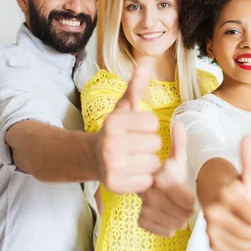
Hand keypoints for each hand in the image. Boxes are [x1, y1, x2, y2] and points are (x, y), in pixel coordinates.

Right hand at [97, 65, 161, 193]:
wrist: (94, 158)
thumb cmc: (117, 130)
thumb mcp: (124, 108)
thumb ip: (135, 88)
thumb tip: (143, 65)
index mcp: (113, 122)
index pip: (153, 122)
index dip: (149, 125)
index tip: (137, 128)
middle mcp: (109, 143)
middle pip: (156, 143)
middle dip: (151, 144)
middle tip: (137, 146)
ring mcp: (110, 166)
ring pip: (154, 163)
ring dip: (149, 162)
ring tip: (135, 159)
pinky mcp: (114, 185)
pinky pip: (147, 181)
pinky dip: (144, 178)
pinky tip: (133, 173)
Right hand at [138, 121, 194, 236]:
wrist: (131, 176)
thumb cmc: (160, 168)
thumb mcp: (171, 154)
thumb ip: (178, 141)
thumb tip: (180, 123)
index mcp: (162, 179)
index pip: (188, 202)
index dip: (191, 199)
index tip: (186, 192)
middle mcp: (151, 194)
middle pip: (183, 215)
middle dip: (187, 210)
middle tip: (185, 203)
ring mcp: (145, 208)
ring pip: (174, 225)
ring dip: (179, 219)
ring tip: (178, 209)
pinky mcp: (141, 220)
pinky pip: (164, 231)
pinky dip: (169, 228)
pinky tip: (168, 217)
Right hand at [204, 135, 250, 250]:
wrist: (212, 195)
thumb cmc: (234, 186)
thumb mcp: (245, 173)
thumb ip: (250, 158)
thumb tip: (249, 137)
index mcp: (227, 195)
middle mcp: (215, 212)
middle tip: (249, 218)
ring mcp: (211, 228)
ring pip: (246, 245)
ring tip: (246, 226)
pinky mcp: (211, 242)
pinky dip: (243, 248)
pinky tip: (240, 236)